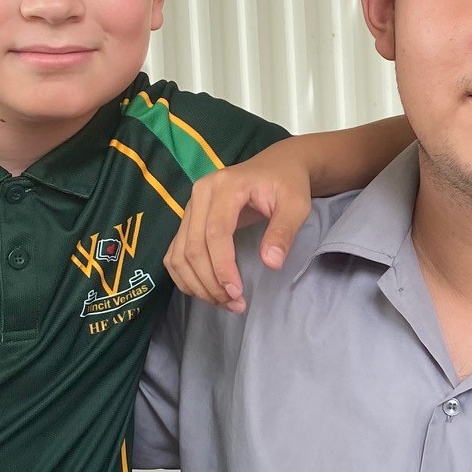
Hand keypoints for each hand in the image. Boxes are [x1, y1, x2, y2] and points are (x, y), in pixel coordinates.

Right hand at [164, 146, 314, 312]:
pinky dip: (185, 277)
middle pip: (192, 247)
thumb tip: (271, 263)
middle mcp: (200, 193)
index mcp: (225, 185)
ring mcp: (191, 205)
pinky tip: (206, 292)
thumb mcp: (296, 205)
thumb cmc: (287, 185)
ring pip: (179, 254)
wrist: (276, 167)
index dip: (222, 266)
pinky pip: (175, 253)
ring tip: (224, 302)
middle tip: (235, 304)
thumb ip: (284, 232)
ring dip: (197, 284)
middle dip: (210, 282)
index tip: (237, 293)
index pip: (215, 233)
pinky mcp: (188, 218)